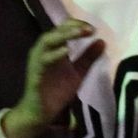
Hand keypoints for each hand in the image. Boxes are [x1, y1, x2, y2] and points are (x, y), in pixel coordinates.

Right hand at [0, 19, 103, 137]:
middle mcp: (42, 50)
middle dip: (72, 28)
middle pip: (55, 31)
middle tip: (90, 29)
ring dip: (64, 35)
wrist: (42, 112)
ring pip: (47, 41)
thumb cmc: (57, 90)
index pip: (63, 28)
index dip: (77, 25)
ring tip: (79, 33)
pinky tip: (66, 51)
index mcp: (52, 48)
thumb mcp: (78, 72)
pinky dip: (54, 54)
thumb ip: (89, 58)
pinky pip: (43, 60)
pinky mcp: (35, 73)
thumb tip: (102, 40)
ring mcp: (37, 60)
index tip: (93, 29)